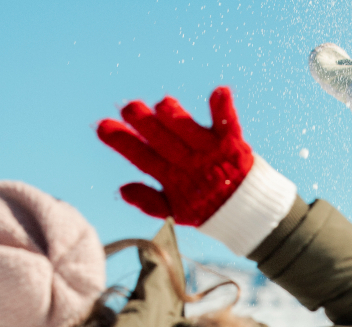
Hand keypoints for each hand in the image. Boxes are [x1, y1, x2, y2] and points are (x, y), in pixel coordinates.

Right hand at [96, 87, 252, 225]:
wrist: (248, 211)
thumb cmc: (206, 206)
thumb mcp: (176, 210)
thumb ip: (149, 201)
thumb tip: (122, 190)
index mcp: (172, 178)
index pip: (143, 157)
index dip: (123, 142)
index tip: (103, 126)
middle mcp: (190, 162)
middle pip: (163, 139)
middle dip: (145, 124)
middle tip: (128, 108)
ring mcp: (211, 151)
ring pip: (189, 130)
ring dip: (175, 118)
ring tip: (161, 106)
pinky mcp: (233, 142)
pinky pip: (228, 122)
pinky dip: (223, 107)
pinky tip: (219, 91)